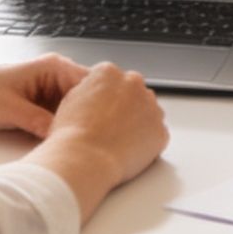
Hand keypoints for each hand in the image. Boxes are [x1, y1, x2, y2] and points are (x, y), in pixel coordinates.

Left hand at [0, 54, 89, 137]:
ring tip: (87, 142)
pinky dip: (71, 128)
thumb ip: (36, 121)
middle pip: (90, 97)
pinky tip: (73, 142)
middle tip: (95, 139)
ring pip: (81, 109)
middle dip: (93, 117)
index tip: (101, 125)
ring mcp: (55, 91)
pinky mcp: (49, 105)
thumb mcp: (9, 109)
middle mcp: (58, 76)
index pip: (90, 83)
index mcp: (53, 67)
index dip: (98, 104)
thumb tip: (60, 135)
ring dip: (82, 124)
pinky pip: (69, 117)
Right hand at [46, 63, 168, 183]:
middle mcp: (134, 83)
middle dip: (125, 106)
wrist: (85, 160)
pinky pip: (156, 134)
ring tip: (116, 141)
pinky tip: (128, 151)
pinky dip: (147, 142)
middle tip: (109, 127)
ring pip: (147, 112)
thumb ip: (92, 90)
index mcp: (109, 72)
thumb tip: (100, 93)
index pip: (113, 79)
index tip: (99, 111)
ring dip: (138, 122)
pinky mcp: (161, 130)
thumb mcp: (71, 99)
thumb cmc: (72, 135)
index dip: (104, 98)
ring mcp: (151, 107)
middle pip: (133, 92)